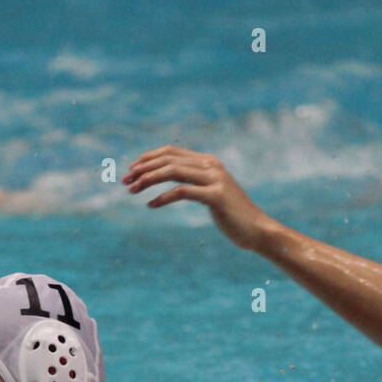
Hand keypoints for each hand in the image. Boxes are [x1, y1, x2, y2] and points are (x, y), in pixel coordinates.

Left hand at [123, 145, 271, 249]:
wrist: (257, 230)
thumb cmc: (232, 216)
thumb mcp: (212, 193)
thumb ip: (196, 182)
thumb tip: (172, 178)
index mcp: (209, 162)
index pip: (172, 151)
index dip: (149, 157)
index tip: (131, 169)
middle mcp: (212, 165)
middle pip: (169, 159)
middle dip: (143, 168)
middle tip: (125, 181)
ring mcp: (215, 179)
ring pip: (173, 172)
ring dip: (148, 180)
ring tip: (132, 190)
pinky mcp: (216, 196)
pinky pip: (182, 192)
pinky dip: (163, 198)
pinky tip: (150, 205)